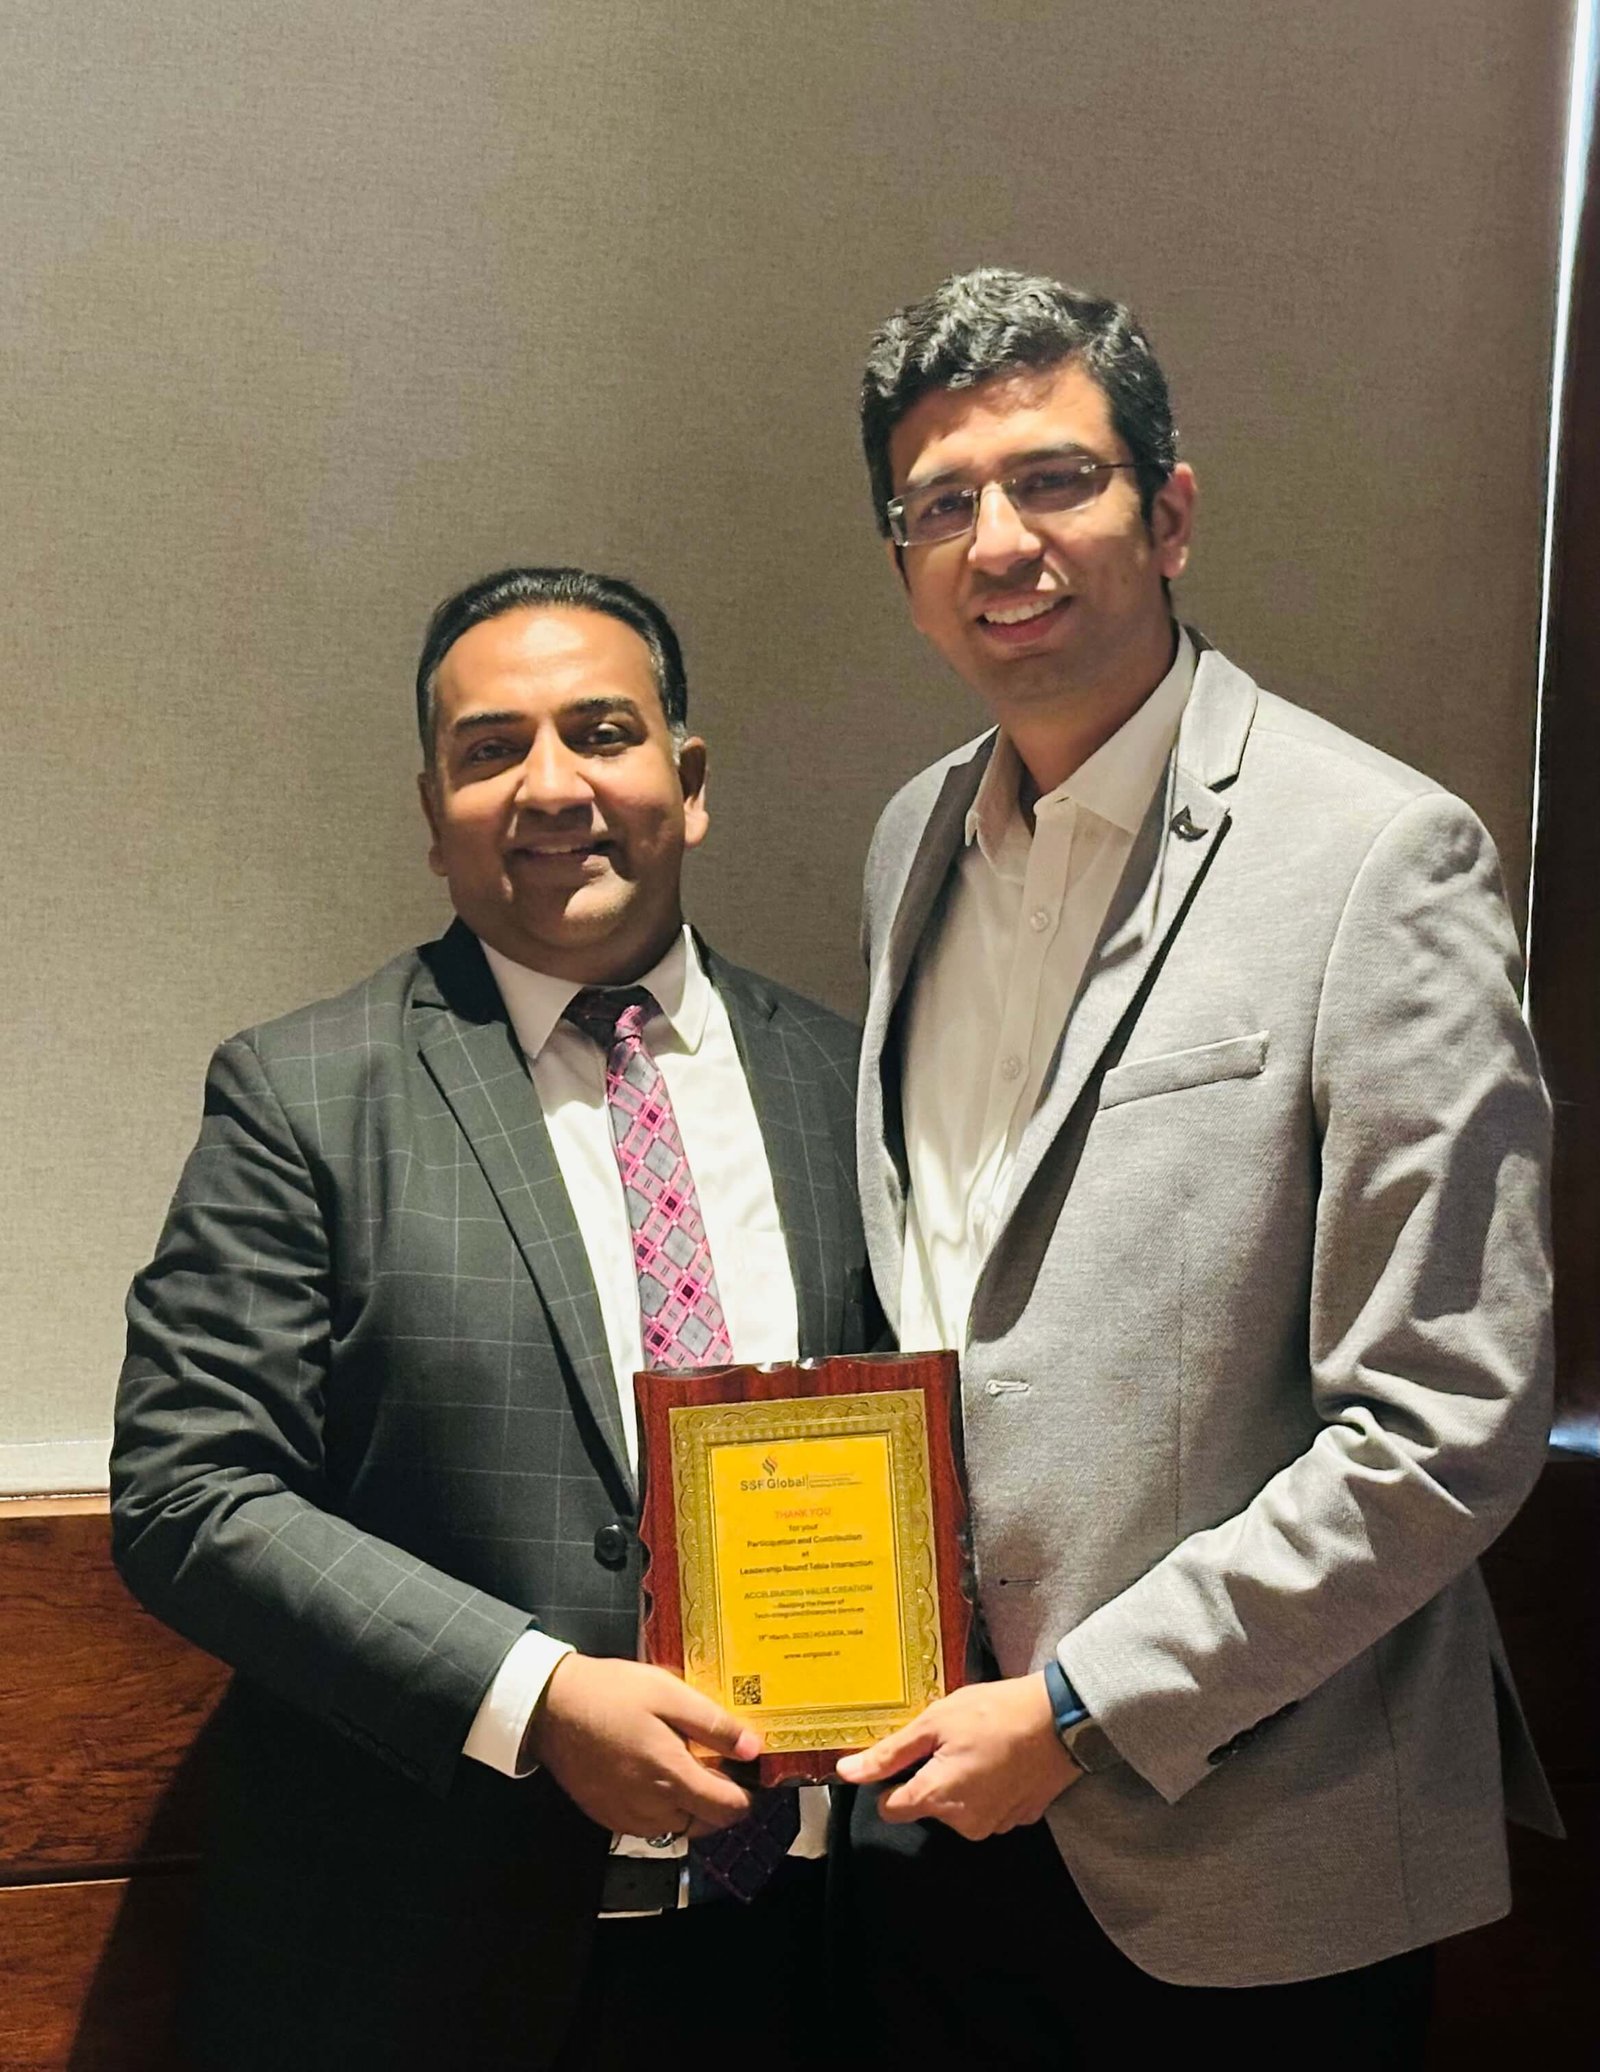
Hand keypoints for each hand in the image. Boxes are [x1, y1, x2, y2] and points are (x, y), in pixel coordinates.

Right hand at [523, 1655, 760, 1838]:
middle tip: (707, 1758)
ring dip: (687, 1802)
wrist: (551, 1706)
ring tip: (677, 1760)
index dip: (744, 1792)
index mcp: (671, 1775)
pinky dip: (659, 1806)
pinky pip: (648, 1823)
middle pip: (706, 1821)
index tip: (741, 1769)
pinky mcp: (607, 1816)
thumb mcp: (668, 1693)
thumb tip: (752, 1748)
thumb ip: (713, 1724)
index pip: (728, 1810)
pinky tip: (650, 1772)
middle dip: (716, 1796)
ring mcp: (627, 1816)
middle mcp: (652, 1806)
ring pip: (677, 1824)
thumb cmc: (610, 1693)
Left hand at [834, 1674, 1081, 1838]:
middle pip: (926, 1806)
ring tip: (978, 1745)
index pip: (889, 1808)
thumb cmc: (995, 1713)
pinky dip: (989, 1786)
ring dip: (960, 1781)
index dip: (889, 1781)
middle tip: (950, 1740)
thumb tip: (847, 1773)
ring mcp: (995, 1824)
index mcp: (937, 1798)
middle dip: (930, 1775)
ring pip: (957, 1807)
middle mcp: (963, 1823)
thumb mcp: (934, 1721)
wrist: (1060, 1719)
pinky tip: (999, 1757)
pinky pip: (988, 1806)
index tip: (905, 1755)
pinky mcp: (1019, 1818)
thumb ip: (889, 1754)